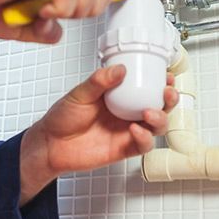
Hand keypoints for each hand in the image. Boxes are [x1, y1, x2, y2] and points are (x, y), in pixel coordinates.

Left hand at [18, 65, 178, 205]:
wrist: (49, 145)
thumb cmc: (63, 118)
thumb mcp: (80, 93)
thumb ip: (100, 81)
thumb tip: (120, 69)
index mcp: (120, 96)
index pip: (147, 87)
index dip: (161, 82)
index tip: (166, 75)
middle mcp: (128, 113)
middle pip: (160, 106)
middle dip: (169, 100)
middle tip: (167, 93)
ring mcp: (127, 131)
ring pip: (157, 126)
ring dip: (160, 118)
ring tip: (149, 112)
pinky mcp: (124, 148)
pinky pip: (143, 144)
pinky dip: (144, 137)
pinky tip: (135, 129)